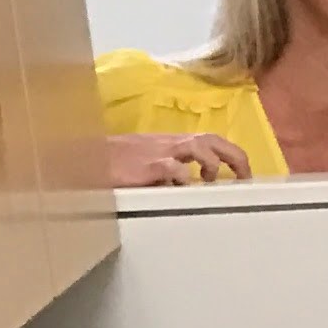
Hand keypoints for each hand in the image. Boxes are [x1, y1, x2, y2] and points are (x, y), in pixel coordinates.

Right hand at [107, 131, 250, 186]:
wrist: (84, 159)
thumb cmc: (114, 163)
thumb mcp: (147, 163)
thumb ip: (171, 172)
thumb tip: (191, 187)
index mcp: (171, 143)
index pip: (209, 141)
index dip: (231, 155)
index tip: (244, 174)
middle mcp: (168, 143)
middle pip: (211, 139)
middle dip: (234, 156)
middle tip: (244, 177)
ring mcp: (157, 152)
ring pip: (197, 146)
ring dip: (212, 163)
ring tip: (211, 180)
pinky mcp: (145, 165)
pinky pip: (171, 167)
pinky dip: (183, 177)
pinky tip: (185, 188)